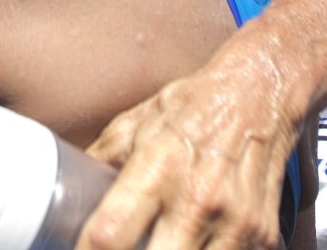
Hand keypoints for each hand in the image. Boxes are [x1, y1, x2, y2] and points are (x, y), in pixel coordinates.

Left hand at [83, 55, 296, 249]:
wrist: (260, 93)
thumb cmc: (192, 107)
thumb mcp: (135, 123)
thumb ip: (101, 160)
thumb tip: (64, 188)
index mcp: (157, 168)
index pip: (110, 235)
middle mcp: (197, 200)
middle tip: (124, 249)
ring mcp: (235, 223)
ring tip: (158, 243)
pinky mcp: (263, 236)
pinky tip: (193, 242)